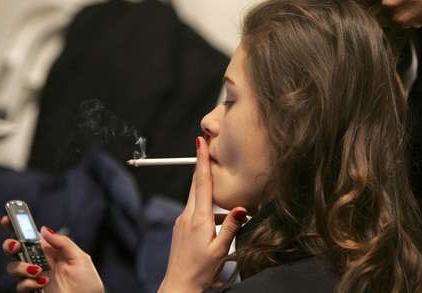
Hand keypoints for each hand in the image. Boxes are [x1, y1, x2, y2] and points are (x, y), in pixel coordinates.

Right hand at [1, 216, 103, 292]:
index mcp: (52, 250)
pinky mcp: (33, 289)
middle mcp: (40, 261)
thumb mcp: (79, 257)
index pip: (32, 236)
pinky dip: (28, 282)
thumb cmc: (87, 282)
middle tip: (16, 245)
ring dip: (22, 267)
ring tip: (38, 270)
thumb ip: (63, 243)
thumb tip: (44, 229)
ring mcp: (35, 276)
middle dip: (11, 245)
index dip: (18, 227)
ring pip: (14, 266)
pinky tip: (42, 282)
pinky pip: (21, 284)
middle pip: (16, 249)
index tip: (9, 218)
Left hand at [159, 136, 247, 292]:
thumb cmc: (200, 271)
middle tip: (206, 148)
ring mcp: (182, 221)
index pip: (201, 182)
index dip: (201, 160)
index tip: (200, 142)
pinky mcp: (181, 228)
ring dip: (209, 192)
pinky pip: (195, 210)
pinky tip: (218, 222)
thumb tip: (242, 209)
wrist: (179, 286)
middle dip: (201, 165)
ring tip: (226, 205)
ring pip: (197, 198)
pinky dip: (207, 208)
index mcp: (198, 218)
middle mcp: (187, 215)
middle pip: (196, 184)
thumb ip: (231, 227)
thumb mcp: (220, 249)